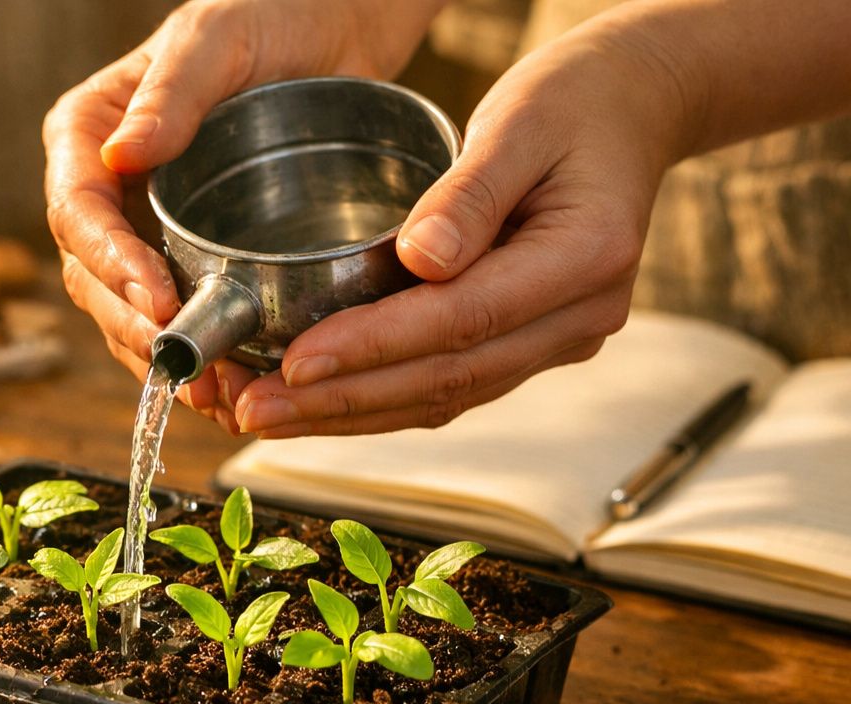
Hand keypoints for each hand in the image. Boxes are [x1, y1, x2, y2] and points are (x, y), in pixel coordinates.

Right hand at [42, 0, 442, 432]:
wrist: (333, 28)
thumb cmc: (267, 12)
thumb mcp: (216, 39)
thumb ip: (171, 92)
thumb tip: (120, 156)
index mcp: (86, 136)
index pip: (76, 213)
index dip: (110, 266)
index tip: (157, 300)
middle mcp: (106, 193)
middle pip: (96, 280)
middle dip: (136, 330)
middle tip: (184, 368)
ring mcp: (145, 232)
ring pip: (132, 314)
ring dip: (167, 361)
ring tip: (215, 397)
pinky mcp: (190, 259)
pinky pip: (180, 319)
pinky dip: (203, 358)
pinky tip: (236, 387)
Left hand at [233, 24, 682, 436]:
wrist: (632, 110)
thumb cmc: (576, 102)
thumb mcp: (522, 119)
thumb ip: (471, 193)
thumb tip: (419, 258)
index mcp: (586, 258)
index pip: (461, 319)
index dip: (373, 347)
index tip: (298, 362)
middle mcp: (579, 316)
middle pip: (446, 378)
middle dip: (342, 401)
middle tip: (256, 409)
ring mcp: (557, 339)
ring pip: (443, 396)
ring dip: (350, 414)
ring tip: (268, 415)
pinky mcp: (528, 345)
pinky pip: (449, 386)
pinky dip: (379, 399)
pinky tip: (317, 405)